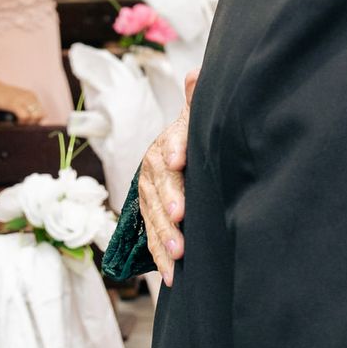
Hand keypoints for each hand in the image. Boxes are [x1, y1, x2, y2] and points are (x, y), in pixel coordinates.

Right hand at [0, 74, 44, 123]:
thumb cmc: (1, 95)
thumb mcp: (18, 99)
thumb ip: (24, 106)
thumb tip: (29, 121)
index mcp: (32, 96)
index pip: (43, 113)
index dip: (37, 121)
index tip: (28, 124)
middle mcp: (30, 97)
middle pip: (40, 116)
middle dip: (33, 124)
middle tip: (23, 125)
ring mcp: (23, 100)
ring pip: (35, 117)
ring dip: (28, 124)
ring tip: (19, 124)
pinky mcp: (14, 104)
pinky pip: (25, 117)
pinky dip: (21, 123)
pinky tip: (15, 123)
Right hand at [139, 70, 196, 284]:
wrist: (175, 160)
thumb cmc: (192, 140)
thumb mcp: (194, 121)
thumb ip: (196, 101)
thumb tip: (198, 71)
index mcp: (165, 145)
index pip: (169, 144)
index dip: (175, 150)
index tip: (179, 160)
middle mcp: (152, 170)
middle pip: (159, 185)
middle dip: (168, 201)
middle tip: (179, 217)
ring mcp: (148, 196)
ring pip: (152, 216)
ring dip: (163, 236)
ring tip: (177, 256)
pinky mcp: (149, 219)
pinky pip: (150, 238)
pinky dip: (159, 258)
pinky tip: (170, 276)